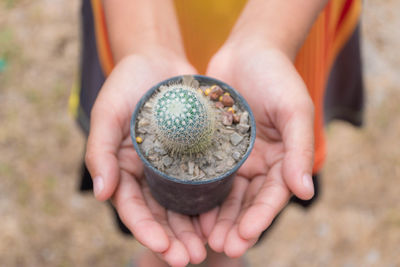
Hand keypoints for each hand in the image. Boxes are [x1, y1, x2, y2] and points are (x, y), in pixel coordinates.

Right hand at [85, 53, 207, 266]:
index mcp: (125, 169)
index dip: (146, 230)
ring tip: (210, 248)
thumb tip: (100, 193)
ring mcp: (174, 166)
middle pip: (161, 214)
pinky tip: (224, 217)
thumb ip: (100, 151)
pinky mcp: (197, 155)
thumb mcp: (108, 113)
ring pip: (184, 205)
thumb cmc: (126, 84)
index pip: (133, 208)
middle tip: (190, 258)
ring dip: (195, 228)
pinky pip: (205, 182)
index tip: (163, 248)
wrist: (158, 60)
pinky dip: (212, 202)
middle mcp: (149, 173)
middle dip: (174, 238)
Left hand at [199, 44, 314, 256]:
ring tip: (203, 238)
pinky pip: (204, 174)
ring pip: (225, 194)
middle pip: (247, 202)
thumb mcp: (294, 109)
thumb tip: (305, 192)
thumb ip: (300, 149)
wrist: (248, 50)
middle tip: (220, 247)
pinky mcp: (212, 147)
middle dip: (235, 226)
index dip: (260, 218)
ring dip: (216, 217)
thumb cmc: (276, 76)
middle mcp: (258, 163)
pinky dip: (198, 193)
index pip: (272, 196)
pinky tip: (187, 209)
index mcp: (281, 159)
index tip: (244, 236)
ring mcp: (234, 157)